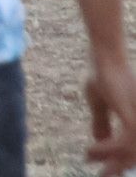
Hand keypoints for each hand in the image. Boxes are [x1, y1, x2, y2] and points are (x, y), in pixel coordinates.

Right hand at [86, 54, 135, 175]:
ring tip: (93, 163)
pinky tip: (91, 150)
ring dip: (112, 161)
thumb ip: (103, 123)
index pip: (131, 147)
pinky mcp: (132, 116)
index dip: (120, 161)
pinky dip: (108, 149)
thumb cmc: (102, 74)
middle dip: (118, 167)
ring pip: (130, 151)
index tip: (104, 171)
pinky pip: (124, 142)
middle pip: (134, 153)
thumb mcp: (100, 103)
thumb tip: (100, 142)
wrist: (104, 57)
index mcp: (135, 119)